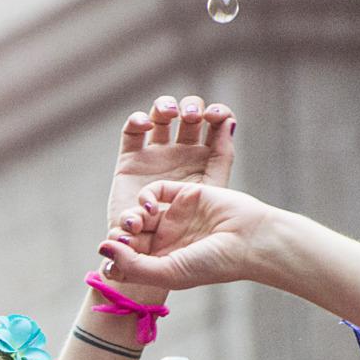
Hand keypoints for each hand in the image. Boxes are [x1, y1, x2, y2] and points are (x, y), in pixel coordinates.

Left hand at [100, 181, 282, 292]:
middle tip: (123, 239)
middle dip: (120, 238)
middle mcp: (166, 240)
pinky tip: (149, 208)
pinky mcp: (185, 194)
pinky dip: (145, 197)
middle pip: (129, 236)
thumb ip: (132, 265)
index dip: (113, 261)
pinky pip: (155, 191)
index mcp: (161, 264)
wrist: (250, 240)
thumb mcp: (167, 272)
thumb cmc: (212, 263)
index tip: (110, 262)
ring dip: (130, 218)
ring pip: (138, 214)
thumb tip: (103, 249)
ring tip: (136, 224)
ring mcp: (176, 217)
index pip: (125, 262)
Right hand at [104, 95, 234, 228]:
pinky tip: (146, 124)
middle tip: (192, 117)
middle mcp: (180, 152)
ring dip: (165, 106)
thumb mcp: (212, 188)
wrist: (155, 254)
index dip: (215, 112)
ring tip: (169, 114)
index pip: (213, 123)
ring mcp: (154, 155)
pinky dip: (137, 120)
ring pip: (159, 116)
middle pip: (187, 114)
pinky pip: (131, 132)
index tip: (214, 116)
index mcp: (204, 157)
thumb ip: (222, 155)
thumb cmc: (188, 228)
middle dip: (190, 108)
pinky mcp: (129, 160)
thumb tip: (229, 122)